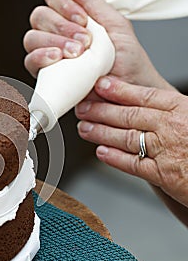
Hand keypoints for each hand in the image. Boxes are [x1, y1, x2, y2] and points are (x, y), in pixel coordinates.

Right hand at [23, 0, 172, 89]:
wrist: (127, 95)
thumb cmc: (127, 65)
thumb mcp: (117, 26)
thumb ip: (94, 5)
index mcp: (73, 22)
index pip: (53, 2)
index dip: (62, 5)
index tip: (82, 20)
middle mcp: (58, 37)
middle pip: (39, 17)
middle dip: (60, 26)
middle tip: (83, 41)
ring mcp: (49, 57)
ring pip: (32, 38)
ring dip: (52, 42)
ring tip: (75, 53)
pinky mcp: (45, 77)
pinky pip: (30, 61)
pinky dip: (41, 57)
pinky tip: (57, 59)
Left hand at [76, 76, 187, 207]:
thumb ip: (172, 110)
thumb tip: (146, 103)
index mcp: (182, 109)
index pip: (144, 96)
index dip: (119, 90)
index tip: (101, 85)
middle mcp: (171, 127)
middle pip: (129, 115)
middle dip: (101, 110)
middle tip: (83, 107)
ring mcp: (166, 151)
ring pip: (126, 137)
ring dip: (101, 132)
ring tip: (84, 128)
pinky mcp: (164, 175)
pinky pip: (133, 164)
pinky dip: (115, 158)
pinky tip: (101, 153)